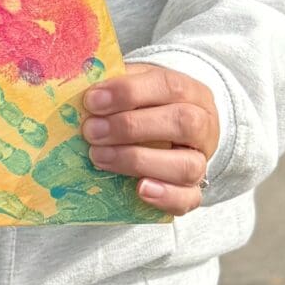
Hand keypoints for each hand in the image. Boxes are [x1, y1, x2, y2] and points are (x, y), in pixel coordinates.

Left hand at [80, 62, 218, 213]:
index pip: (168, 86)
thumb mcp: (134, 86)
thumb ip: (114, 85)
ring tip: (99, 157)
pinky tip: (139, 189)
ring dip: (139, 161)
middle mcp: (204, 126)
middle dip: (131, 127)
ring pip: (187, 164)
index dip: (129, 92)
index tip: (92, 101)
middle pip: (182, 123)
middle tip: (91, 131)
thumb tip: (80, 89)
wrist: (171, 135)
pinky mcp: (194, 190)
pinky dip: (165, 195)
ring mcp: (201, 160)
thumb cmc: (145, 106)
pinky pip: (189, 198)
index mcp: (190, 92)